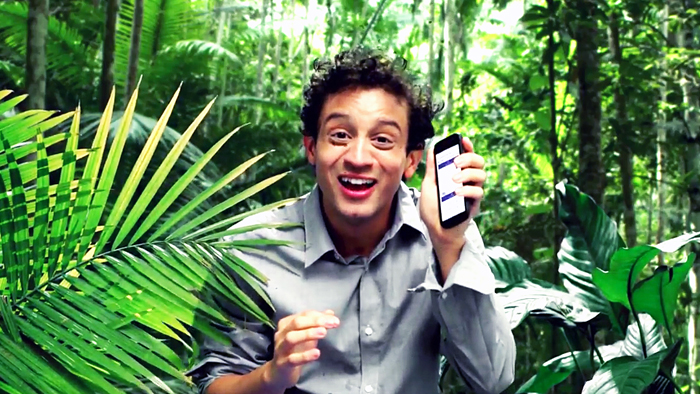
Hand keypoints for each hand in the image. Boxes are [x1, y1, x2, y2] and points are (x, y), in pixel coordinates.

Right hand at [263, 310, 339, 389]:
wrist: (278, 373)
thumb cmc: (294, 350)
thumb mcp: (306, 335)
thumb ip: (316, 324)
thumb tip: (330, 313)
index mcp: (286, 324)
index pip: (303, 315)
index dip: (319, 315)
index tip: (334, 319)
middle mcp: (281, 334)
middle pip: (296, 323)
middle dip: (315, 321)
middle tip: (332, 323)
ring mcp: (281, 349)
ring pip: (291, 338)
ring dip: (308, 334)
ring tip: (323, 332)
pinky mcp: (282, 364)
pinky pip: (292, 359)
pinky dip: (305, 356)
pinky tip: (317, 353)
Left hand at [419, 136, 485, 273]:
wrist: (436, 230)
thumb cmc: (433, 209)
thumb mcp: (429, 185)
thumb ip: (433, 168)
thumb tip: (432, 149)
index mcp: (458, 174)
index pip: (467, 156)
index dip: (467, 146)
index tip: (463, 140)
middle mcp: (468, 181)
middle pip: (479, 162)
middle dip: (469, 158)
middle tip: (455, 162)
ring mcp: (472, 192)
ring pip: (482, 175)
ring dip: (468, 173)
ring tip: (453, 180)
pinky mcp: (474, 204)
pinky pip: (478, 193)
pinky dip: (467, 190)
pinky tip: (456, 192)